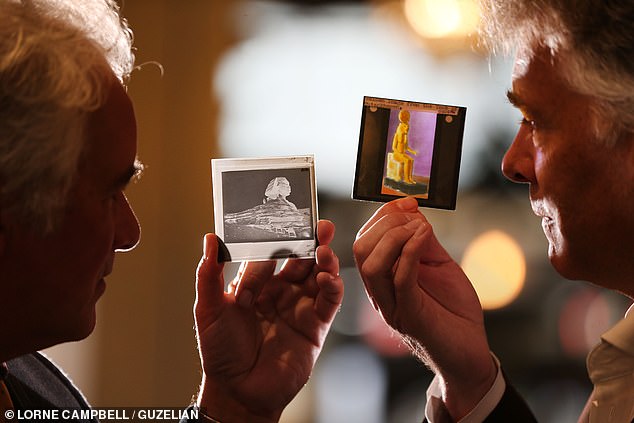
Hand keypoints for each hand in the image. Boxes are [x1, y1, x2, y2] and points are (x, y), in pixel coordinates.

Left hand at [194, 220, 342, 422]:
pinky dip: (332, 287)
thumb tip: (210, 240)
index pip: (268, 254)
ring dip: (324, 260)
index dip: (274, 243)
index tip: (282, 224)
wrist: (238, 391)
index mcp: (255, 284)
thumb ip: (209, 275)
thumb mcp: (209, 310)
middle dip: (310, 241)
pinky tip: (327, 277)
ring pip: (318, 276)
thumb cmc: (220, 352)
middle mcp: (279, 291)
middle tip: (318, 225)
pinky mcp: (315, 326)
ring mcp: (298, 307)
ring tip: (324, 250)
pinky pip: (329, 302)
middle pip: (299, 259)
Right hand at [353, 197, 495, 419]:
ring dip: (394, 237)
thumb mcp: (439, 265)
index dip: (382, 215)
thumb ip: (423, 240)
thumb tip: (411, 210)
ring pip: (371, 264)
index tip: (407, 202)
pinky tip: (424, 237)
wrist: (469, 353)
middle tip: (414, 216)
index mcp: (383, 278)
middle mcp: (380, 292)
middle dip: (385, 223)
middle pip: (361, 249)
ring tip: (419, 228)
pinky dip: (411, 251)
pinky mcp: (409, 315)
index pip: (364, 240)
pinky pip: (400, 278)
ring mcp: (392, 305)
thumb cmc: (453, 311)